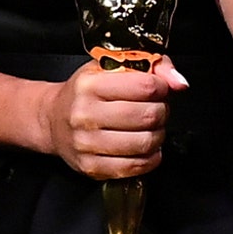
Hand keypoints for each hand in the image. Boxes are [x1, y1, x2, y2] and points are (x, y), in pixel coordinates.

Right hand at [41, 56, 189, 179]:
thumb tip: (180, 83)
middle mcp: (85, 114)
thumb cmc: (86, 91)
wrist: (52, 120)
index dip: (161, 88)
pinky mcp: (91, 167)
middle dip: (161, 112)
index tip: (159, 89)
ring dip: (158, 136)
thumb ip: (152, 66)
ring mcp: (86, 143)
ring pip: (144, 143)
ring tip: (151, 128)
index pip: (145, 86)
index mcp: (90, 85)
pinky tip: (146, 149)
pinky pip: (134, 167)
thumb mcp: (112, 67)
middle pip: (147, 116)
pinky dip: (150, 159)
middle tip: (156, 109)